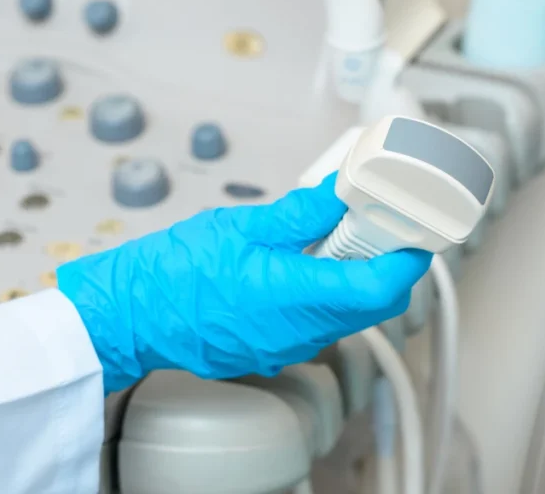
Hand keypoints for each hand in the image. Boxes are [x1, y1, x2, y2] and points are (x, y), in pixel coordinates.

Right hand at [57, 173, 431, 392]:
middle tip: (373, 223)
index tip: (413, 230)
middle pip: (371, 303)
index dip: (409, 258)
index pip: (384, 286)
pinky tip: (295, 266)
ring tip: (329, 238)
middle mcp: (300, 330)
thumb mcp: (241, 226)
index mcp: (297, 295)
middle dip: (383, 262)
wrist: (130, 316)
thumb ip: (301, 213)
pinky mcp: (269, 350)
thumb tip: (342, 193)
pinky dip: (320, 294)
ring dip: (350, 277)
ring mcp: (285, 346)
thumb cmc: (173, 274)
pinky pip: (313, 324)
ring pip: (343, 314)